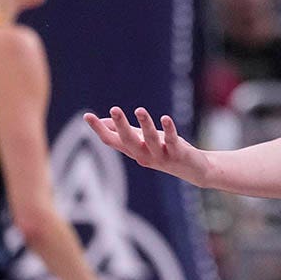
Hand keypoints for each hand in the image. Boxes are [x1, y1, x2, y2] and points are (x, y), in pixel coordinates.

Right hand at [85, 108, 209, 186]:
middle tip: (114, 109)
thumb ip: (124, 132)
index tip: (86, 115)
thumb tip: (104, 121)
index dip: (99, 129)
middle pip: (128, 141)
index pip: (112, 141)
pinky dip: (169, 130)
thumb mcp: (142, 141)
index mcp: (133, 150)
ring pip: (150, 140)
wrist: (194, 170)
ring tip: (139, 110)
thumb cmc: (164, 151)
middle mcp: (143, 155)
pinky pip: (172, 141)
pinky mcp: (177, 154)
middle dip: (121, 125)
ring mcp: (160, 156)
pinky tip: (165, 118)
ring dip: (145, 124)